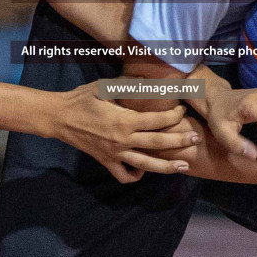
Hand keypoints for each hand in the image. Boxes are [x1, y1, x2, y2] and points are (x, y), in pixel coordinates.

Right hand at [49, 85, 200, 183]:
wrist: (60, 118)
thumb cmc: (82, 99)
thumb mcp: (104, 86)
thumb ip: (128, 84)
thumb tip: (151, 80)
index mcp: (125, 120)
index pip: (157, 121)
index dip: (173, 115)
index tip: (182, 109)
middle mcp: (123, 140)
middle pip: (158, 144)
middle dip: (180, 141)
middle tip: (196, 138)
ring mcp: (115, 154)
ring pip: (146, 165)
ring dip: (167, 167)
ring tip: (184, 167)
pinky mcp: (106, 161)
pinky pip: (124, 175)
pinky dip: (136, 176)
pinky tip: (144, 170)